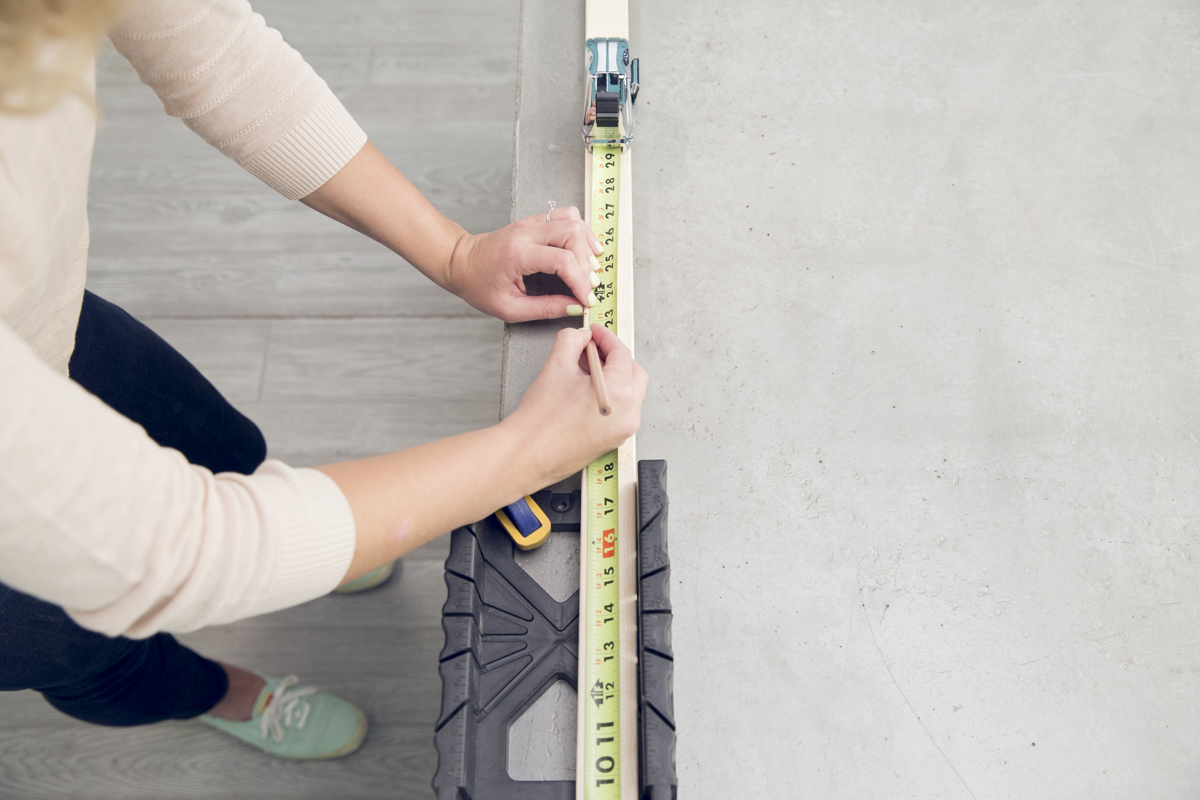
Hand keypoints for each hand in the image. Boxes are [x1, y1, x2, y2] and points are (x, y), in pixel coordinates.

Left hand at [447, 206, 603, 322]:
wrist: (460, 261)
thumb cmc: (478, 285)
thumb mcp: (509, 308)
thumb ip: (545, 308)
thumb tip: (574, 307)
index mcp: (517, 253)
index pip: (562, 260)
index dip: (580, 281)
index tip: (586, 298)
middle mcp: (526, 232)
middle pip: (572, 232)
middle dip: (586, 261)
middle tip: (588, 283)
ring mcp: (531, 222)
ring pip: (573, 219)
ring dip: (586, 243)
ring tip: (590, 266)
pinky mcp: (534, 220)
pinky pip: (566, 217)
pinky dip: (580, 233)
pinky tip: (583, 250)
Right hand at [506, 324, 648, 485]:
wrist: (528, 454)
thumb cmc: (540, 421)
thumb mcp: (556, 366)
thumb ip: (572, 341)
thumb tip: (581, 337)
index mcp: (619, 393)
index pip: (622, 354)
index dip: (607, 337)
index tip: (595, 331)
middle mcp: (628, 414)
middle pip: (633, 373)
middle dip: (615, 356)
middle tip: (593, 346)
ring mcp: (623, 430)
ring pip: (629, 392)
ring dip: (613, 375)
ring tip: (586, 368)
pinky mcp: (614, 440)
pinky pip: (621, 410)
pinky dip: (610, 394)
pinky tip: (587, 388)